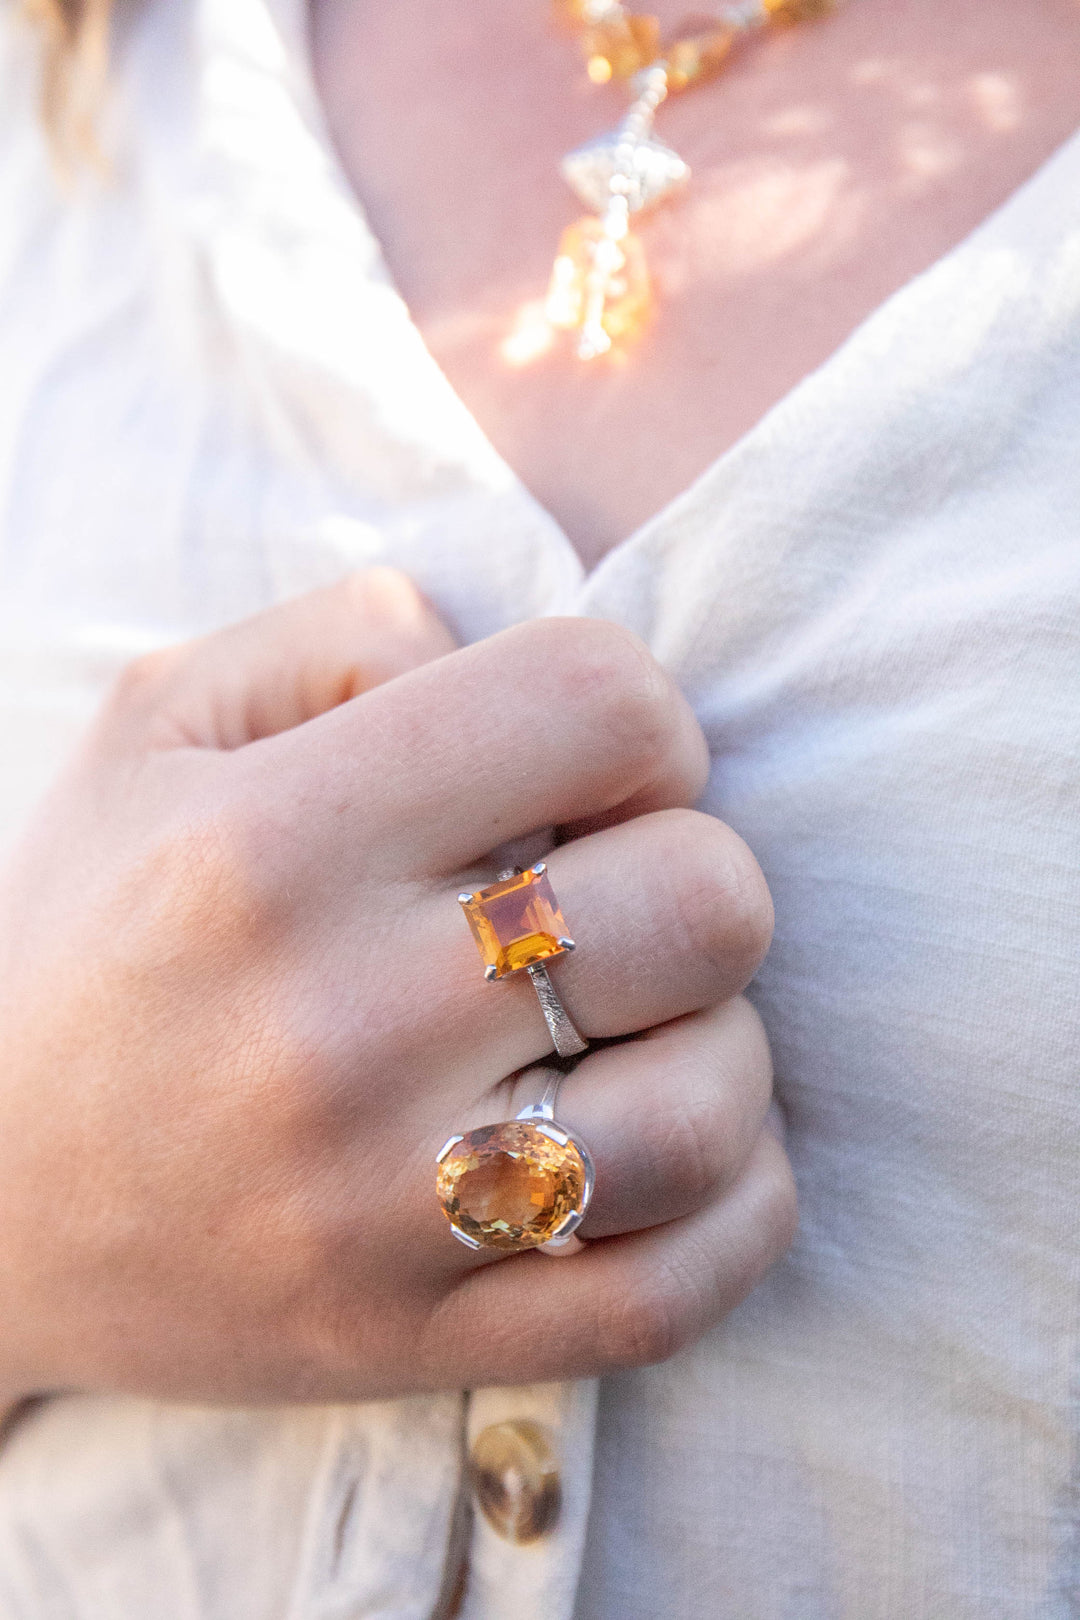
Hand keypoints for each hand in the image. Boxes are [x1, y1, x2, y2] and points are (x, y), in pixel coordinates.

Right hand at [0, 569, 794, 1403]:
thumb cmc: (90, 938)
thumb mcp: (155, 728)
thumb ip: (343, 634)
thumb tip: (506, 648)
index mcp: (274, 842)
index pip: (599, 704)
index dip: (642, 722)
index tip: (593, 779)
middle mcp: (335, 1025)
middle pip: (700, 902)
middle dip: (695, 873)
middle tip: (613, 902)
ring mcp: (382, 1208)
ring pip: (709, 1106)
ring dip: (718, 1044)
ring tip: (636, 1029)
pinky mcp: (417, 1342)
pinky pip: (673, 1292)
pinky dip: (729, 1209)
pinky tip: (670, 1148)